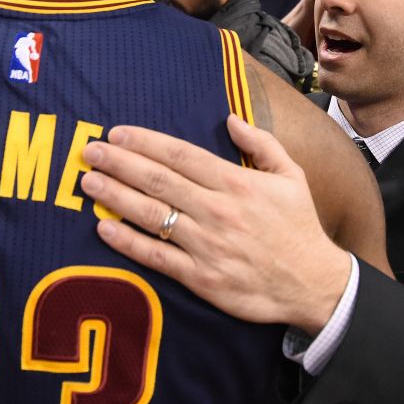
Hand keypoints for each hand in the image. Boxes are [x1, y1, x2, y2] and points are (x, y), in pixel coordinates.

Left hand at [80, 115, 350, 334]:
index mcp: (236, 182)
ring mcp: (206, 245)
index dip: (145, 142)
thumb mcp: (291, 175)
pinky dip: (128, 242)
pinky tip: (104, 227)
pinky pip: (157, 257)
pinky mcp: (201, 278)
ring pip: (152, 215)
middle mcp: (217, 210)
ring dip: (115, 196)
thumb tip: (229, 118)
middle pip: (158, 180)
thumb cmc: (299, 227)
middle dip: (119, 163)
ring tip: (88, 182)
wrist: (314, 284)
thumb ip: (261, 143)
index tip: (117, 133)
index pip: (180, 154)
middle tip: (89, 151)